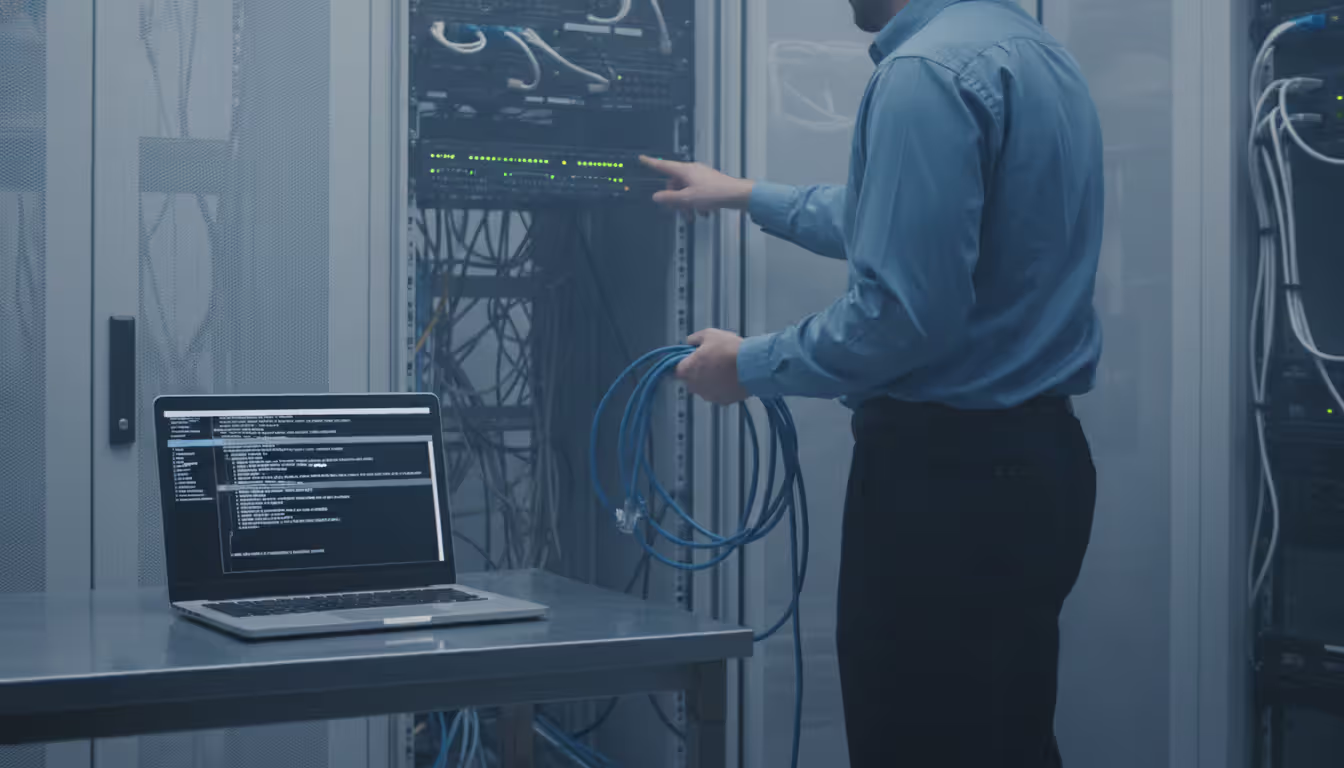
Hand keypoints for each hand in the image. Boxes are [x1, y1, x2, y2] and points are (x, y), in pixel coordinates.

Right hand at [640, 156, 754, 214]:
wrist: (736, 195)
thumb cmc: (715, 193)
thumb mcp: (688, 199)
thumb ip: (670, 198)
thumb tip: (657, 197)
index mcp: (685, 171)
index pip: (663, 165)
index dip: (651, 163)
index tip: (642, 158)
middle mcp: (692, 171)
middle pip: (675, 183)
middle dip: (675, 197)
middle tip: (677, 209)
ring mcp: (701, 176)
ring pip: (686, 189)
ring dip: (687, 203)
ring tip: (693, 215)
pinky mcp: (709, 183)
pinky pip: (696, 192)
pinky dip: (697, 202)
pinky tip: (703, 212)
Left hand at [676, 329, 749, 404]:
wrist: (752, 366)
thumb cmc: (729, 350)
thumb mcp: (709, 334)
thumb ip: (694, 339)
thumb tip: (690, 342)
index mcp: (688, 370)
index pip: (677, 369)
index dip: (685, 362)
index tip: (693, 357)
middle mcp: (696, 386)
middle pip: (691, 380)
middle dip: (698, 371)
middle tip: (711, 360)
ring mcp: (709, 395)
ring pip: (705, 388)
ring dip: (711, 380)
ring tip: (725, 369)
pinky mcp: (723, 401)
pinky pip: (718, 394)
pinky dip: (722, 387)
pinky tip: (732, 378)